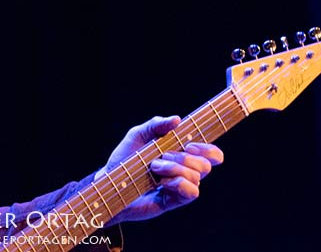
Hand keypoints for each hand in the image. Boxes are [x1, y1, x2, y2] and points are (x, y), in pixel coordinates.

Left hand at [95, 115, 223, 224]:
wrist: (109, 182)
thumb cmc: (124, 159)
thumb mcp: (137, 135)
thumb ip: (156, 124)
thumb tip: (177, 120)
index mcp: (181, 154)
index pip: (211, 154)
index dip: (209, 149)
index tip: (189, 144)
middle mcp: (184, 171)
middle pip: (205, 164)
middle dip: (184, 157)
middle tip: (162, 156)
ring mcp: (180, 187)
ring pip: (196, 176)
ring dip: (173, 168)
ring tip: (154, 168)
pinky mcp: (174, 201)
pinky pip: (192, 192)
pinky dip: (178, 183)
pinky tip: (162, 183)